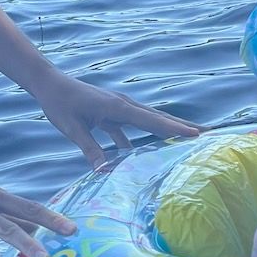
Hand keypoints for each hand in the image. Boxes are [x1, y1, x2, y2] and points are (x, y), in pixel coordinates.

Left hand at [30, 68, 200, 166]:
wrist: (48, 84)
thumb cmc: (59, 104)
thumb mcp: (72, 128)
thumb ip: (90, 148)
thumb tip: (104, 172)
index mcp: (118, 108)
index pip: (152, 121)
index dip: (175, 129)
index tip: (197, 135)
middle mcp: (124, 106)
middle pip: (159, 119)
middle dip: (183, 127)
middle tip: (208, 135)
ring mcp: (120, 109)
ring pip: (149, 123)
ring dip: (167, 132)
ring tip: (187, 143)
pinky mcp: (112, 114)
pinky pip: (133, 129)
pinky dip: (142, 139)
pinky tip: (145, 156)